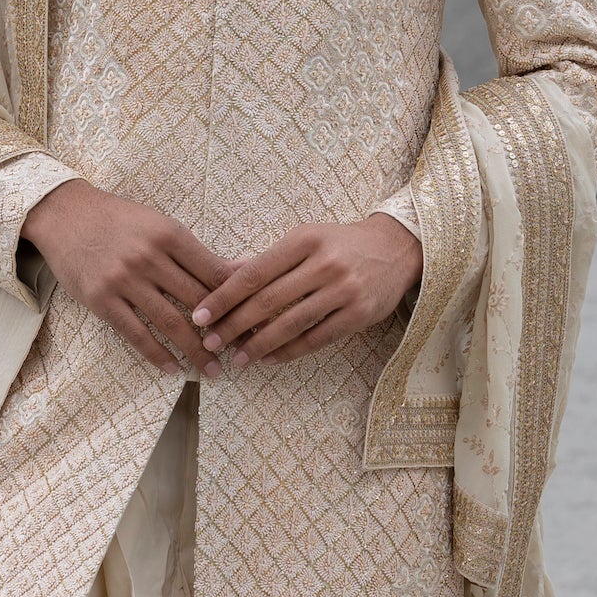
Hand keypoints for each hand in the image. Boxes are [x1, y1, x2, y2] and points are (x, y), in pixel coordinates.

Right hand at [23, 180, 228, 374]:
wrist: (66, 214)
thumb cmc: (119, 219)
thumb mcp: (160, 224)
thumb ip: (195, 251)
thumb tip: (239, 270)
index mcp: (169, 234)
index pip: (213, 272)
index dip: (237, 299)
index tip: (253, 320)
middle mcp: (148, 257)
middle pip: (196, 300)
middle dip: (223, 329)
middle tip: (241, 352)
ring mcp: (123, 280)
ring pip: (169, 322)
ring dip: (195, 350)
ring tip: (213, 369)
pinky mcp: (101, 299)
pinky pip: (135, 333)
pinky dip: (157, 354)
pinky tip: (173, 368)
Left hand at [192, 213, 423, 367]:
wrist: (395, 248)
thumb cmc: (340, 244)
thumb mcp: (305, 238)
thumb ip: (269, 259)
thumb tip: (225, 276)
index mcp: (304, 240)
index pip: (254, 272)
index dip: (224, 297)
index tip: (200, 315)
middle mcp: (324, 263)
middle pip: (269, 301)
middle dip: (234, 325)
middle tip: (210, 342)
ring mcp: (344, 290)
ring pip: (291, 323)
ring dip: (258, 344)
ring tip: (237, 358)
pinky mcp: (359, 314)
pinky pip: (316, 338)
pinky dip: (289, 351)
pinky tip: (269, 358)